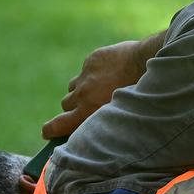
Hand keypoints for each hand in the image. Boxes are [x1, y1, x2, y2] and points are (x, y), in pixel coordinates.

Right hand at [40, 32, 164, 138]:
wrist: (146, 63)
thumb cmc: (141, 95)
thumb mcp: (121, 115)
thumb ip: (103, 122)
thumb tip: (92, 126)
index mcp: (89, 111)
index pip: (60, 124)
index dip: (51, 129)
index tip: (46, 133)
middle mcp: (83, 94)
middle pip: (66, 105)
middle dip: (72, 109)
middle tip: (85, 110)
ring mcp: (85, 76)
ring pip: (73, 87)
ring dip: (80, 91)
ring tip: (99, 92)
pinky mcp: (90, 61)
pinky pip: (85, 71)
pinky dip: (92, 75)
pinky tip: (110, 75)